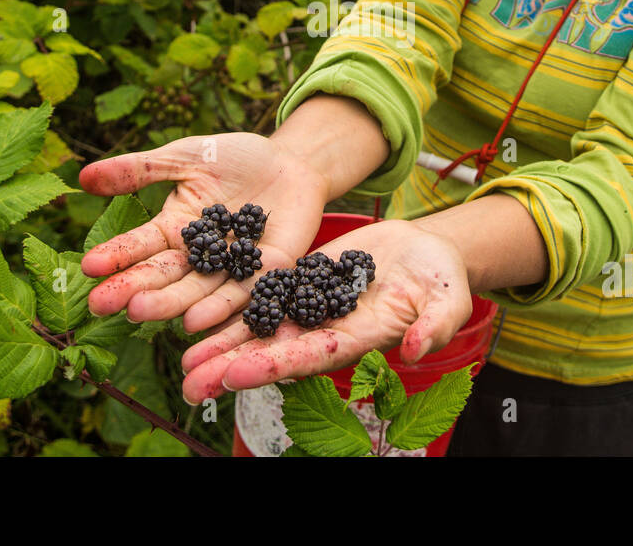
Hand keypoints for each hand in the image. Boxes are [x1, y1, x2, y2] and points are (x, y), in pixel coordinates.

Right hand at [77, 132, 329, 331]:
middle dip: (131, 289)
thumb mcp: (185, 156)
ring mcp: (230, 268)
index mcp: (174, 229)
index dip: (115, 256)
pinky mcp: (266, 274)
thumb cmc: (237, 158)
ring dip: (167, 304)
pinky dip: (219, 308)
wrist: (292, 162)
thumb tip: (83, 177)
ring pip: (195, 291)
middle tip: (99, 304)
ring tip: (139, 311)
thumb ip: (140, 169)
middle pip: (162, 276)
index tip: (88, 266)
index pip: (140, 246)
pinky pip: (241, 294)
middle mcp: (198, 257)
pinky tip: (196, 321)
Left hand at [178, 219, 473, 403]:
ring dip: (222, 342)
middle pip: (274, 351)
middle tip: (191, 383)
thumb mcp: (448, 301)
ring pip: (260, 327)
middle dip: (232, 367)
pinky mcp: (300, 280)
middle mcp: (326, 330)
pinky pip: (262, 293)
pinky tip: (199, 311)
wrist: (426, 249)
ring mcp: (310, 307)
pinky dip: (232, 303)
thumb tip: (413, 350)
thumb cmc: (443, 280)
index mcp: (358, 339)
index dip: (274, 366)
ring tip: (183, 357)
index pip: (310, 357)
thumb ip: (433, 327)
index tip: (237, 375)